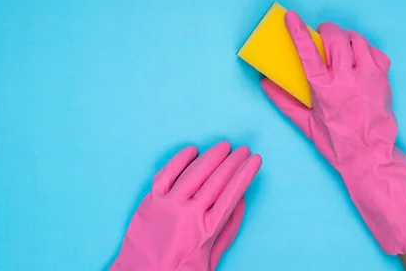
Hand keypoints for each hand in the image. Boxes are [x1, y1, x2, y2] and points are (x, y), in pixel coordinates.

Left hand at [111, 142, 261, 269]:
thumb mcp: (210, 261)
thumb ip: (226, 232)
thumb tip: (240, 202)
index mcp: (207, 230)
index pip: (232, 193)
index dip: (245, 174)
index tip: (255, 160)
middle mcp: (188, 213)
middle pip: (216, 179)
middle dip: (233, 162)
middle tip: (243, 149)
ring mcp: (167, 205)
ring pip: (194, 173)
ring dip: (211, 156)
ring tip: (224, 146)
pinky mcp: (150, 202)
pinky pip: (165, 174)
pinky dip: (179, 160)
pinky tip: (192, 151)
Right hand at [261, 11, 405, 254]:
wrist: (371, 155)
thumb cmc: (337, 143)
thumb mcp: (306, 124)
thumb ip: (284, 101)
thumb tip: (265, 84)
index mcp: (324, 89)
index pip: (307, 52)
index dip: (298, 31)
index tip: (292, 16)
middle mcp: (346, 78)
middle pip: (335, 38)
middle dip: (326, 30)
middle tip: (322, 34)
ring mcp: (368, 76)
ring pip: (356, 40)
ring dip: (346, 37)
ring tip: (341, 45)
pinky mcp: (383, 78)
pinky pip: (375, 51)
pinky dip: (366, 49)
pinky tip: (359, 56)